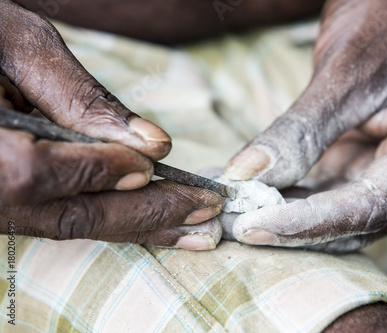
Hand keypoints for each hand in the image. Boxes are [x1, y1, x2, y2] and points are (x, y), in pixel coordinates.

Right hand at [0, 0, 222, 248]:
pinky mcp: (4, 202)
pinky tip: (152, 218)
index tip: (159, 164)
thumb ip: (77, 96)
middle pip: (65, 215)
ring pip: (66, 225)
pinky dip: (112, 218)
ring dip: (137, 227)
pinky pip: (59, 217)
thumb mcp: (13, 42)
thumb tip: (150, 143)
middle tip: (205, 210)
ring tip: (194, 229)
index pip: (35, 172)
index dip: (101, 170)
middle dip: (142, 214)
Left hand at [224, 0, 386, 251]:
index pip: (372, 206)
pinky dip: (291, 198)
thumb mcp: (345, 72)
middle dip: (290, 226)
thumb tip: (248, 176)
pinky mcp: (374, 170)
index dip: (308, 222)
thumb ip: (301, 130)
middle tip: (231, 223)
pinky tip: (251, 193)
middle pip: (354, 221)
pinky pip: (331, 196)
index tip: (254, 225)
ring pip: (338, 217)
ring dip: (285, 215)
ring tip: (231, 211)